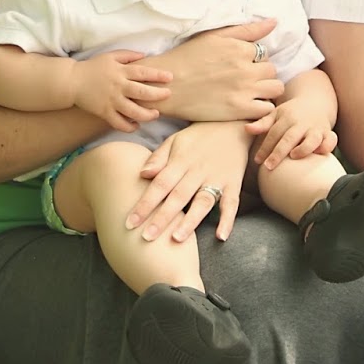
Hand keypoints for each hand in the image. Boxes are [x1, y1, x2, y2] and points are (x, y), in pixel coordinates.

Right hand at [70, 51, 173, 129]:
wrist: (72, 81)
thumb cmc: (93, 67)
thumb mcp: (110, 56)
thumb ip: (128, 55)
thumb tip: (145, 55)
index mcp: (121, 71)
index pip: (143, 73)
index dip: (158, 75)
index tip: (170, 78)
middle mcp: (118, 86)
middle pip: (142, 93)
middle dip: (158, 95)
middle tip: (168, 95)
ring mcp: (111, 101)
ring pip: (133, 111)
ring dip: (147, 114)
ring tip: (155, 114)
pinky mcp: (104, 112)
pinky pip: (119, 123)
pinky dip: (129, 126)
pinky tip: (136, 125)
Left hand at [127, 121, 252, 242]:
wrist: (233, 125)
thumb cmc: (198, 137)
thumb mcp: (176, 141)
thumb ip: (159, 158)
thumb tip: (143, 174)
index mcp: (180, 161)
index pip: (160, 185)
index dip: (145, 204)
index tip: (130, 223)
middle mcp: (198, 171)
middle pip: (178, 197)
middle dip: (162, 218)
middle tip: (146, 238)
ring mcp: (217, 178)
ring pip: (203, 201)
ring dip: (190, 221)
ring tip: (177, 239)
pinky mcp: (234, 183)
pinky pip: (232, 204)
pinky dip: (228, 220)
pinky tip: (221, 236)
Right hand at [147, 18, 284, 122]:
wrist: (167, 85)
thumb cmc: (188, 58)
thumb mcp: (215, 36)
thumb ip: (247, 30)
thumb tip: (274, 21)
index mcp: (240, 48)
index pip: (264, 52)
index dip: (254, 59)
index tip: (241, 64)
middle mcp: (246, 68)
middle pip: (272, 70)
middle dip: (261, 73)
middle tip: (245, 78)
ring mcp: (244, 90)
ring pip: (275, 88)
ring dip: (266, 89)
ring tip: (251, 91)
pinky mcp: (239, 110)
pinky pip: (266, 109)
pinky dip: (261, 107)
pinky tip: (248, 104)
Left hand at [247, 95, 337, 169]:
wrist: (316, 102)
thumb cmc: (291, 113)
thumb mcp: (276, 114)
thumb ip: (262, 124)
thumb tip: (246, 129)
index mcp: (287, 117)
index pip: (274, 133)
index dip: (265, 147)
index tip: (257, 161)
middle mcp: (301, 123)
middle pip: (289, 137)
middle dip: (279, 152)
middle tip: (269, 166)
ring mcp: (316, 128)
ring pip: (312, 139)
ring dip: (303, 148)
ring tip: (294, 157)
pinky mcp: (328, 133)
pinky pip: (331, 140)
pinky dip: (327, 146)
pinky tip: (320, 154)